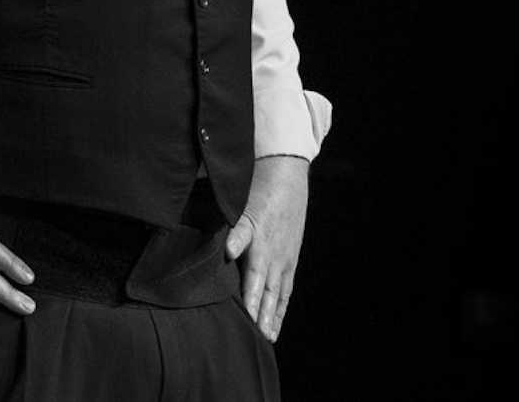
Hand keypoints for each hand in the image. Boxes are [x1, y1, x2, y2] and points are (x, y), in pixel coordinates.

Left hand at [223, 154, 309, 341]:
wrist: (287, 179)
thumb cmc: (259, 194)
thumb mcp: (244, 209)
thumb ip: (237, 233)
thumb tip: (228, 251)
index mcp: (261, 246)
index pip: (254, 281)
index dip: (250, 301)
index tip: (246, 319)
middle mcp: (275, 257)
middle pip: (268, 294)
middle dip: (263, 317)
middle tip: (258, 338)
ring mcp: (285, 260)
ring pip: (279, 294)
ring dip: (273, 316)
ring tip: (269, 337)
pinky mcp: (290, 259)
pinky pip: (286, 288)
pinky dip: (281, 306)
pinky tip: (276, 320)